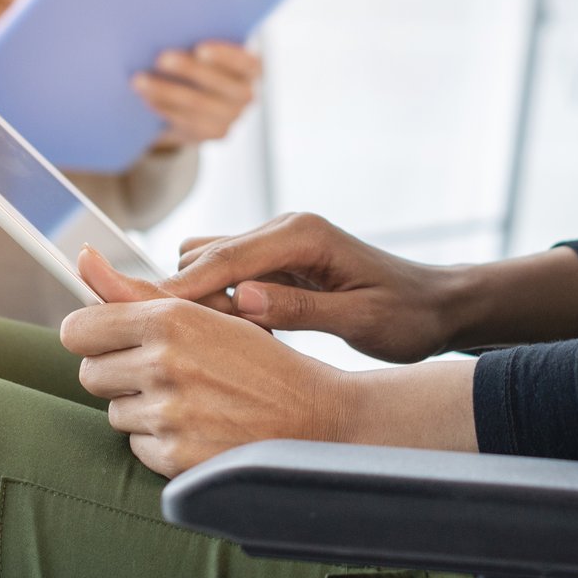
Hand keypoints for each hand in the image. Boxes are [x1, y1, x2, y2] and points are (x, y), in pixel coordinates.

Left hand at [62, 248, 348, 476]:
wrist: (316, 415)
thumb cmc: (258, 359)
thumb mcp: (206, 312)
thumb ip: (136, 290)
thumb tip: (82, 258)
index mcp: (169, 318)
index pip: (78, 329)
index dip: (93, 335)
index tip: (110, 339)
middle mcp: (163, 364)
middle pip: (90, 373)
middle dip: (119, 372)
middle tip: (165, 371)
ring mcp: (169, 415)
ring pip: (114, 412)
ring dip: (142, 408)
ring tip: (191, 400)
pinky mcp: (175, 458)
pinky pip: (137, 447)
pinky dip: (161, 441)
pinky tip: (199, 428)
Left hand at [132, 41, 261, 145]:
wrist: (203, 98)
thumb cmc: (201, 59)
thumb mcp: (208, 48)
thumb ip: (199, 35)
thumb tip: (167, 23)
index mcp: (253, 67)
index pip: (246, 62)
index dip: (225, 56)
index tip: (199, 48)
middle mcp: (248, 94)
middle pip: (219, 84)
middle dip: (188, 70)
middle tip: (160, 58)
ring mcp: (233, 117)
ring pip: (197, 104)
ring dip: (165, 91)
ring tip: (139, 80)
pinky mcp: (215, 133)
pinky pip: (186, 121)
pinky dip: (164, 108)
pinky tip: (146, 98)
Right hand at [160, 213, 460, 362]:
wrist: (438, 304)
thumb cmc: (409, 315)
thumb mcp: (361, 320)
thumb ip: (301, 309)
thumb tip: (242, 300)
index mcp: (303, 235)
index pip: (225, 258)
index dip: (180, 289)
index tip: (139, 315)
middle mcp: (285, 229)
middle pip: (205, 257)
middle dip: (178, 295)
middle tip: (158, 342)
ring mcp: (279, 243)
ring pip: (210, 264)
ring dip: (198, 301)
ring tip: (199, 348)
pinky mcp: (278, 263)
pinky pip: (229, 277)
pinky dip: (217, 303)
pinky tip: (227, 339)